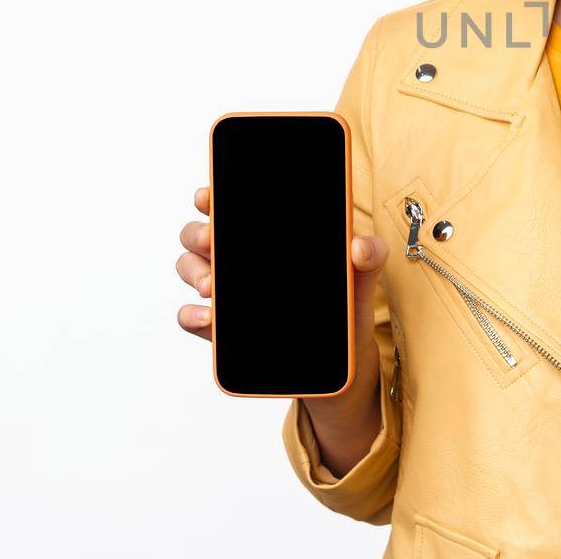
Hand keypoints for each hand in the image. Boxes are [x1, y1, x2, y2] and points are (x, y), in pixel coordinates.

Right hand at [175, 186, 391, 412]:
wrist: (340, 364)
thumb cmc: (345, 307)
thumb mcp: (361, 278)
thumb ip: (369, 255)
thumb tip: (360, 247)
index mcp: (267, 238)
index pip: (231, 208)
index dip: (213, 197)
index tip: (209, 195)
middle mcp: (239, 260)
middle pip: (199, 235)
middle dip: (198, 232)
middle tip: (211, 238)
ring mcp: (227, 295)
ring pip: (191, 270)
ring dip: (194, 272)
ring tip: (212, 286)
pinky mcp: (222, 330)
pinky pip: (192, 319)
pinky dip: (192, 316)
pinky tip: (208, 318)